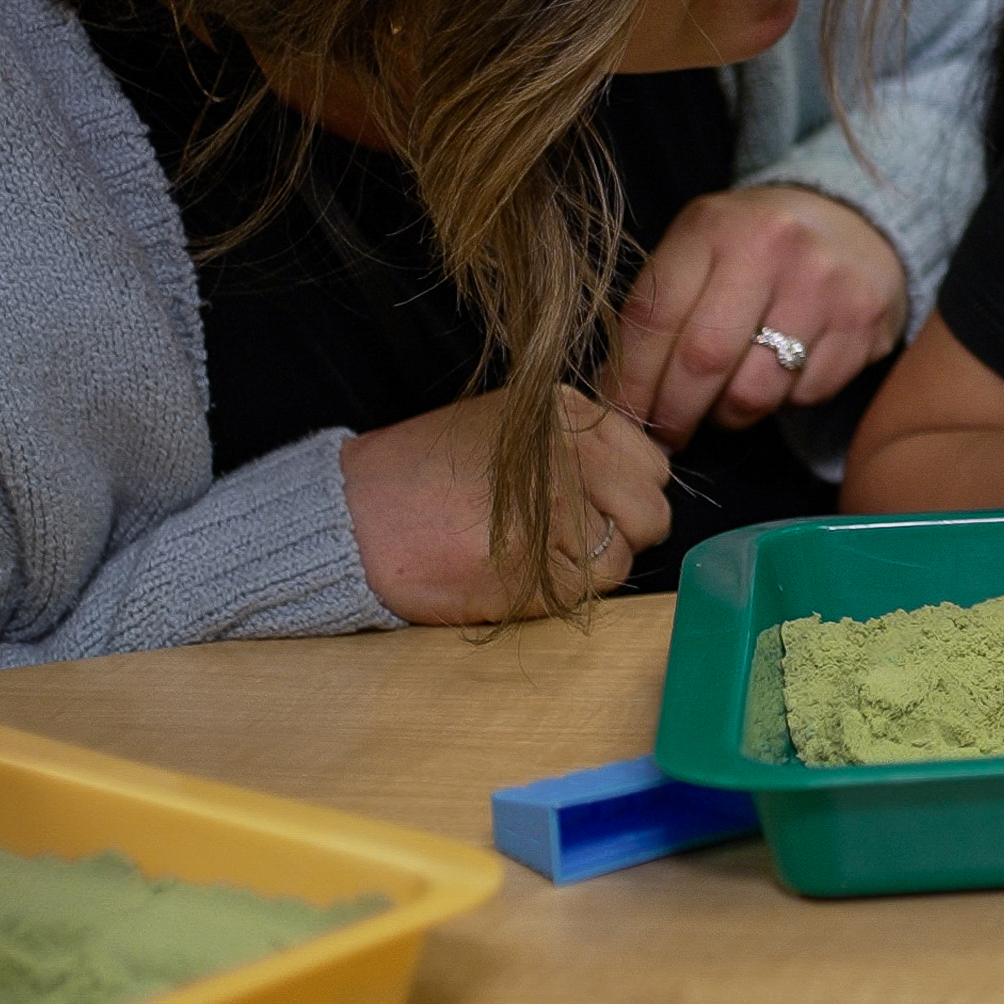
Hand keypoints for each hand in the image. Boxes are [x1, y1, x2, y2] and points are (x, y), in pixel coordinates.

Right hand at [342, 388, 671, 621]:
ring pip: (621, 556)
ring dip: (584, 567)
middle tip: (564, 538)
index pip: (652, 463)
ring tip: (526, 551)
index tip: (591, 504)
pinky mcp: (537, 566)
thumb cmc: (426, 477)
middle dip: (619, 533)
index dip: (627, 493)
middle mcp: (569, 451)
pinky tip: (512, 572)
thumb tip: (643, 478)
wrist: (351, 517)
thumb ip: (579, 446)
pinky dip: (558, 592)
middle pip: (649, 510)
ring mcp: (556, 508)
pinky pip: (586, 591)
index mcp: (566, 411)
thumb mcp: (510, 428)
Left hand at [610, 186, 907, 446]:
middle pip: (703, 360)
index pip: (653, 319)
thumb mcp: (700, 250)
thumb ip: (659, 311)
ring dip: (729, 414)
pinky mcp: (865, 321)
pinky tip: (783, 373)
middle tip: (667, 435)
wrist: (854, 222)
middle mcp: (772, 246)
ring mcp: (825, 284)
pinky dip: (784, 400)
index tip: (619, 419)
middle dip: (675, 413)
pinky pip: (806, 395)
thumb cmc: (755, 247)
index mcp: (714, 226)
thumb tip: (617, 402)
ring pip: (755, 391)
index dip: (629, 381)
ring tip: (726, 400)